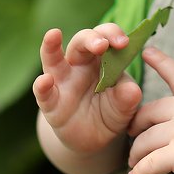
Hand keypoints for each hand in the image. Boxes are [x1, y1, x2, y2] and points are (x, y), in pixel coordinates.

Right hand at [33, 26, 141, 154]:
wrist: (95, 139)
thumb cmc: (110, 112)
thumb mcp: (124, 106)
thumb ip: (127, 97)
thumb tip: (131, 90)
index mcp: (99, 59)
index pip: (104, 37)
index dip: (112, 34)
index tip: (124, 42)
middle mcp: (78, 65)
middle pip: (80, 41)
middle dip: (91, 38)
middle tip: (102, 45)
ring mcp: (61, 82)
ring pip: (52, 58)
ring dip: (51, 46)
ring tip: (53, 34)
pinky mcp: (51, 104)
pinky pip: (43, 93)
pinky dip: (42, 86)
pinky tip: (45, 81)